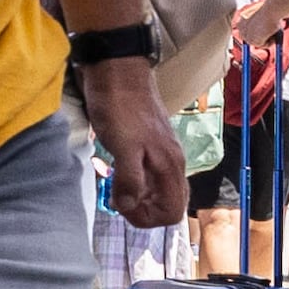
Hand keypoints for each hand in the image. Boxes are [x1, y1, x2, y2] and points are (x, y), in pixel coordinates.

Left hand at [82, 60, 189, 228]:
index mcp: (170, 165)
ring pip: (156, 190)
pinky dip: (132, 181)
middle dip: (143, 210)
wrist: (115, 69)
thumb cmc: (120, 105)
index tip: (123, 206)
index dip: (147, 218)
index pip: (173, 212)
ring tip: (114, 187)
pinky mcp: (146, 145)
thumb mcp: (123, 147)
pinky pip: (146, 175)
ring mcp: (159, 153)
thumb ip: (130, 180)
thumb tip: (130, 206)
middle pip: (168, 204)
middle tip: (118, 199)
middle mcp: (171, 162)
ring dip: (137, 196)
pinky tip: (115, 172)